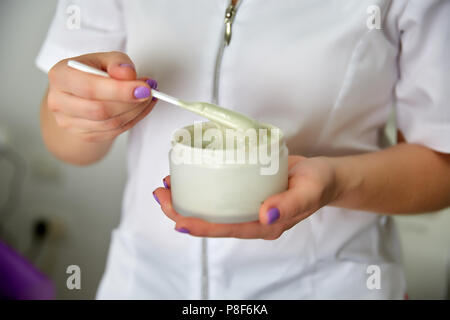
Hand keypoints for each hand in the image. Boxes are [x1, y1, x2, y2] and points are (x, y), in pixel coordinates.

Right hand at [47, 51, 157, 141]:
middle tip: (149, 92)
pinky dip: (132, 120)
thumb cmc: (92, 72)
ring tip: (146, 98)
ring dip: (134, 112)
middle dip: (130, 103)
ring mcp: (68, 121)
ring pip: (109, 124)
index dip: (119, 90)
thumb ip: (118, 63)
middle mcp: (59, 101)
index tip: (143, 88)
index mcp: (61, 75)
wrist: (80, 92)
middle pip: (99, 110)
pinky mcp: (83, 135)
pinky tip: (140, 108)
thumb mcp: (105, 58)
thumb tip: (128, 74)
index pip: (89, 88)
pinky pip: (113, 132)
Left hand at [153, 155, 341, 239]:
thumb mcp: (309, 190)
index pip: (228, 230)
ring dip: (187, 200)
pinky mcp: (246, 192)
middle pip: (213, 222)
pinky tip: (189, 175)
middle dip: (183, 212)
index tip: (178, 220)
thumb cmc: (318, 183)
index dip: (201, 228)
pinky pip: (220, 193)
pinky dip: (202, 186)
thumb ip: (290, 204)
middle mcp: (252, 218)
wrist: (323, 175)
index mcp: (265, 225)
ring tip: (167, 186)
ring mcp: (248, 206)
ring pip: (212, 208)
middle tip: (162, 195)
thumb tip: (265, 215)